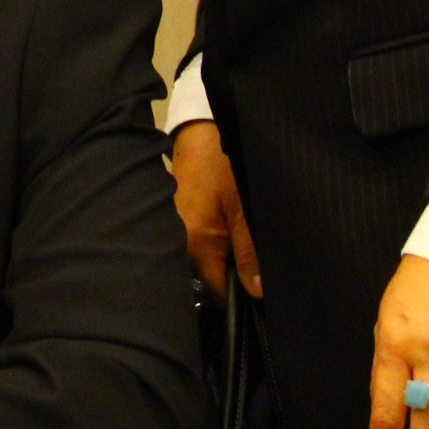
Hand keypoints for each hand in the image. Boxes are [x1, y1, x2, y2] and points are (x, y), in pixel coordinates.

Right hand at [170, 121, 260, 300]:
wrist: (200, 132)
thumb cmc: (225, 167)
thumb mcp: (245, 211)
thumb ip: (249, 253)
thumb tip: (256, 292)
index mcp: (195, 244)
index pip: (216, 292)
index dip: (238, 296)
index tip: (257, 290)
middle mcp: (176, 241)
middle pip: (205, 276)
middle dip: (228, 275)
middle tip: (251, 261)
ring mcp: (172, 229)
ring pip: (200, 259)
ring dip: (220, 256)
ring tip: (238, 240)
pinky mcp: (173, 217)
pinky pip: (193, 241)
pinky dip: (210, 240)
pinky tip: (223, 226)